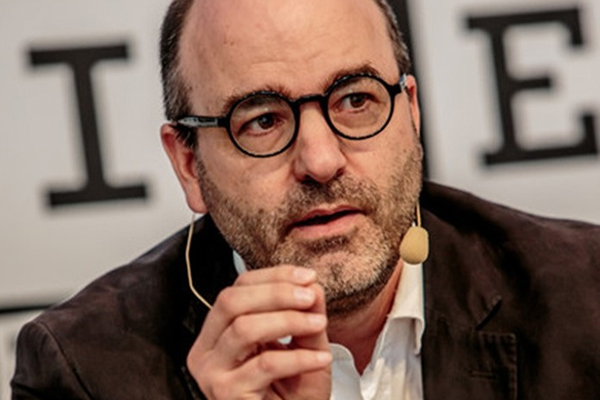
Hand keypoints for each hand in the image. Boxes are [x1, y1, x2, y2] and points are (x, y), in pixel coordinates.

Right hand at [187, 265, 331, 399]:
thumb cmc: (294, 393)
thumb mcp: (304, 344)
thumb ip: (305, 314)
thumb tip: (311, 284)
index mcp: (218, 332)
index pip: (238, 288)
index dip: (273, 277)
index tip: (307, 277)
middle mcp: (206, 350)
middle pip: (230, 301)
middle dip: (275, 293)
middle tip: (309, 296)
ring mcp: (212, 373)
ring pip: (243, 329)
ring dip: (288, 321)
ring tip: (318, 323)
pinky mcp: (226, 394)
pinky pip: (264, 365)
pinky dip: (298, 357)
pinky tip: (320, 358)